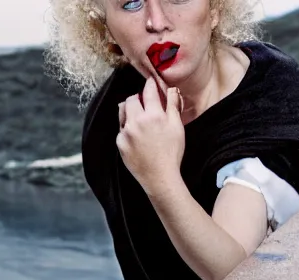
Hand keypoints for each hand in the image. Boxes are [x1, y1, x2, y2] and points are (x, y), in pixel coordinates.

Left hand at [116, 77, 184, 196]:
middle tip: (145, 103)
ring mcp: (126, 132)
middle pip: (131, 99)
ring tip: (138, 117)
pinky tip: (136, 136)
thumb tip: (171, 89)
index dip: (150, 84)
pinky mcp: (120, 143)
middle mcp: (137, 121)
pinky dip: (127, 128)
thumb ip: (173, 106)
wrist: (160, 177)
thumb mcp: (177, 128)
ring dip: (130, 110)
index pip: (148, 91)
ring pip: (122, 111)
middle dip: (138, 98)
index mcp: (153, 115)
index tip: (151, 83)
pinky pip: (121, 129)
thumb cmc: (172, 153)